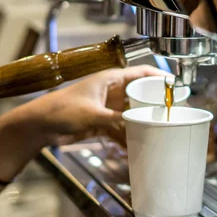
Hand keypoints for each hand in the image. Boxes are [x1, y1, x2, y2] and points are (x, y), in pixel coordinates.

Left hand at [35, 65, 165, 145]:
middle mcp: (113, 91)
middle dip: (155, 102)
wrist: (40, 125)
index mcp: (110, 80)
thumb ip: (115, 118)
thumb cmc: (61, 110)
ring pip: (134, 111)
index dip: (159, 78)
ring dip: (143, 120)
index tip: (175, 86)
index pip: (141, 73)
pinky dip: (130, 135)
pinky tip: (139, 143)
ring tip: (160, 128)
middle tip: (172, 111)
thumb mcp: (91, 114)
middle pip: (141, 93)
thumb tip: (136, 123)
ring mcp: (109, 106)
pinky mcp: (104, 121)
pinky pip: (123, 127)